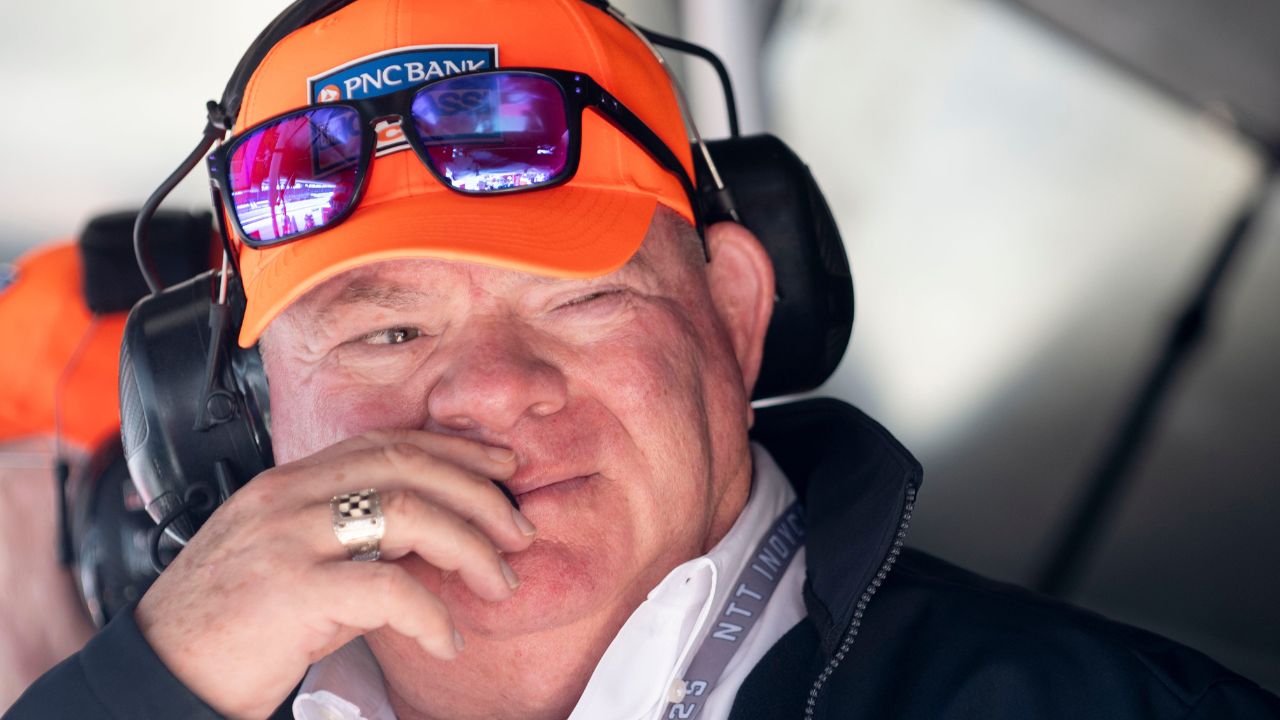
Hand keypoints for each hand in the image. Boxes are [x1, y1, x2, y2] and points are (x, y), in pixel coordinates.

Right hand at [133, 430, 533, 718]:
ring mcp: (287, 539)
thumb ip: (352, 538)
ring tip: (499, 583)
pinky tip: (447, 637)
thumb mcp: (293, 559)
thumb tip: (432, 540)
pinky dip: (432, 613)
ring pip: (407, 512)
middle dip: (479, 494)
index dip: (455, 450)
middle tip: (519, 532)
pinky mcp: (290, 592)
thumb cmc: (229, 622)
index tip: (503, 470)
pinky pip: (387, 589)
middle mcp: (288, 496)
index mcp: (289, 481)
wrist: (163, 672)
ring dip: (470, 547)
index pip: (386, 441)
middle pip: (408, 465)